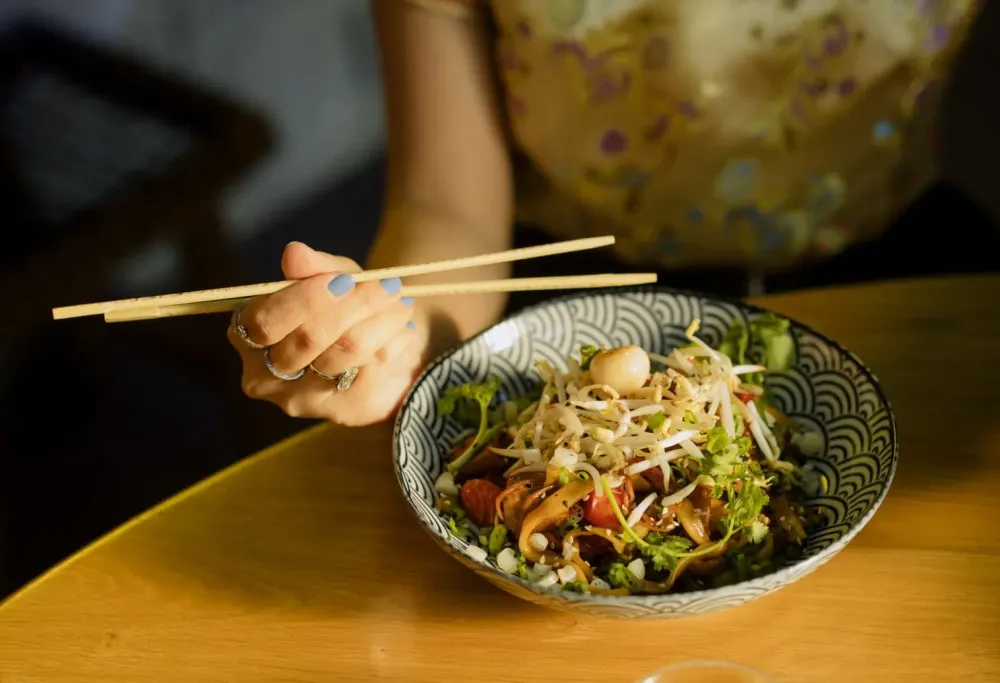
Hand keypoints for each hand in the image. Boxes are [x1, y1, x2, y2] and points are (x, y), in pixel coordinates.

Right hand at [228, 242, 423, 425]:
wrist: (386, 352)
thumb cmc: (347, 310)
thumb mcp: (335, 278)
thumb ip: (316, 267)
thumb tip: (295, 253)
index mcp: (248, 335)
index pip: (266, 321)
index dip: (308, 298)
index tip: (346, 280)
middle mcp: (264, 374)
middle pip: (307, 339)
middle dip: (354, 305)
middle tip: (389, 286)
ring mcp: (300, 399)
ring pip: (343, 353)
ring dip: (381, 321)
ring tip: (401, 304)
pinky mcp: (339, 412)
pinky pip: (370, 371)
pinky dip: (392, 343)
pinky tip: (401, 331)